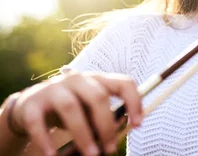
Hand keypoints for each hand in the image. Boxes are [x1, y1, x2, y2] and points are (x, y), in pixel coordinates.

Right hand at [11, 71, 142, 155]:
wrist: (29, 106)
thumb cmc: (70, 110)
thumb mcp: (90, 111)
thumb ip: (104, 118)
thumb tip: (121, 132)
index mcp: (97, 79)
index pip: (123, 82)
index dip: (134, 101)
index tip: (138, 124)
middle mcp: (77, 79)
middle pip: (98, 97)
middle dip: (107, 125)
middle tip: (110, 148)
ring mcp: (53, 89)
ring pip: (71, 107)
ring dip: (83, 134)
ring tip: (91, 155)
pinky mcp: (31, 103)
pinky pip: (38, 122)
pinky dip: (45, 140)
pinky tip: (52, 155)